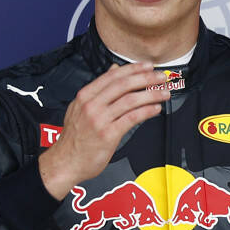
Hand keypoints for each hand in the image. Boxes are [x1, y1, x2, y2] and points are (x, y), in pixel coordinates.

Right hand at [38, 63, 164, 197]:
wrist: (65, 162)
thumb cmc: (74, 138)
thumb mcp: (80, 107)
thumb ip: (98, 89)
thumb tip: (113, 69)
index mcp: (85, 96)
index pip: (113, 76)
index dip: (133, 69)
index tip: (148, 66)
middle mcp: (91, 105)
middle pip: (124, 85)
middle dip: (146, 78)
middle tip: (161, 77)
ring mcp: (99, 119)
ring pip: (130, 100)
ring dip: (151, 95)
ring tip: (164, 93)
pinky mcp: (108, 135)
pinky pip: (131, 118)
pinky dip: (146, 111)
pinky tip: (156, 109)